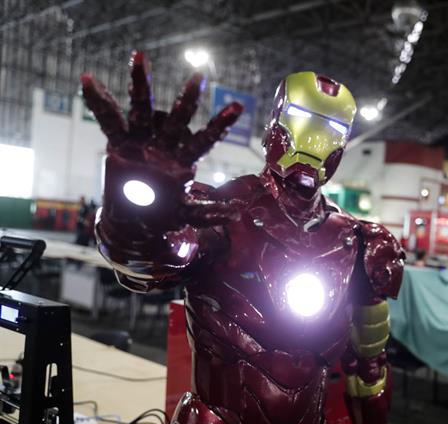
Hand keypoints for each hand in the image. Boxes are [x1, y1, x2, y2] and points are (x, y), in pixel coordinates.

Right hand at [81, 51, 242, 229]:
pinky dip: (98, 102)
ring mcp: (142, 142)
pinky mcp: (120, 144)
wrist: (134, 221)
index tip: (238, 107)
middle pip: (177, 119)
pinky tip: (87, 81)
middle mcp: (164, 146)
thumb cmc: (163, 214)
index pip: (205, 140)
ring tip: (139, 57)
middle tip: (199, 77)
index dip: (219, 125)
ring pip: (142, 110)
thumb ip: (208, 213)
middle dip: (187, 99)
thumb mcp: (186, 215)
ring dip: (140, 85)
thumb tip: (236, 213)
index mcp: (182, 161)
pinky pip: (108, 121)